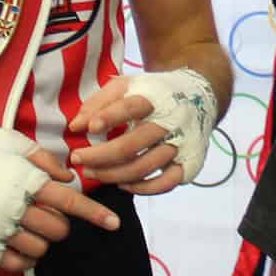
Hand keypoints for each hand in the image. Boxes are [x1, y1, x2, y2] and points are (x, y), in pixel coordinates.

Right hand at [0, 123, 119, 272]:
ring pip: (40, 250)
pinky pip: (17, 265)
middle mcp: (16, 209)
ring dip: (40, 240)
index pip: (71, 202)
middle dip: (58, 223)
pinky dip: (23, 258)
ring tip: (25, 226)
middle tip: (42, 213)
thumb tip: (69, 176)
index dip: (96, 214)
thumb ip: (43, 159)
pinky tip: (16, 243)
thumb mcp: (10, 142)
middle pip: (58, 230)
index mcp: (27, 181)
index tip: (115, 223)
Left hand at [71, 70, 217, 195]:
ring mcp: (182, 144)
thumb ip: (99, 102)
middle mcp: (172, 121)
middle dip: (100, 155)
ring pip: (144, 166)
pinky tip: (123, 185)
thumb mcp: (127, 86)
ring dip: (113, 174)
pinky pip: (165, 183)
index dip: (109, 117)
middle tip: (77, 159)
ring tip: (91, 172)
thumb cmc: (154, 93)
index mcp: (156, 97)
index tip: (88, 128)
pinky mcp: (189, 163)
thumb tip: (76, 126)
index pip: (132, 107)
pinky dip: (142, 188)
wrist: (199, 97)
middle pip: (133, 143)